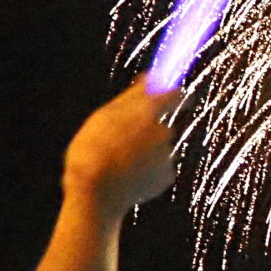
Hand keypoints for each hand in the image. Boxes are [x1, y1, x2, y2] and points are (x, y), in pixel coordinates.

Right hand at [61, 77, 180, 216]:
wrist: (96, 193)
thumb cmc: (94, 149)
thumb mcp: (105, 115)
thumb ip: (133, 94)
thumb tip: (150, 77)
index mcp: (149, 111)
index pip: (176, 94)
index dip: (172, 95)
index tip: (170, 97)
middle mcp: (165, 131)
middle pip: (162, 125)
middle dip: (147, 131)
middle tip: (121, 140)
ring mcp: (168, 155)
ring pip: (158, 148)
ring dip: (145, 152)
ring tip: (119, 161)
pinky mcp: (167, 177)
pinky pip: (159, 168)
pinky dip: (147, 170)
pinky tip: (128, 175)